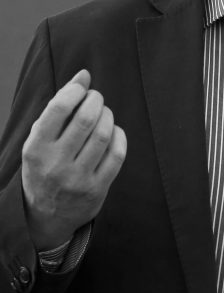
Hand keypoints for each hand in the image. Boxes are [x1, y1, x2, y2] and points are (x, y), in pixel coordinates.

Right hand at [22, 69, 126, 249]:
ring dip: (109, 117)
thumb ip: (58, 108)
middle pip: (86, 119)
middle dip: (96, 101)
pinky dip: (119, 136)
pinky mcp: (97, 189)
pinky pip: (117, 154)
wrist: (46, 217)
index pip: (58, 109)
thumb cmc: (44, 167)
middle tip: (97, 99)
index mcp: (36, 148)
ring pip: (103, 135)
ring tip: (105, 114)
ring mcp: (77, 178)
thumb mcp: (39, 140)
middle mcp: (55, 164)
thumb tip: (84, 75)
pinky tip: (114, 132)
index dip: (76, 90)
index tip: (83, 87)